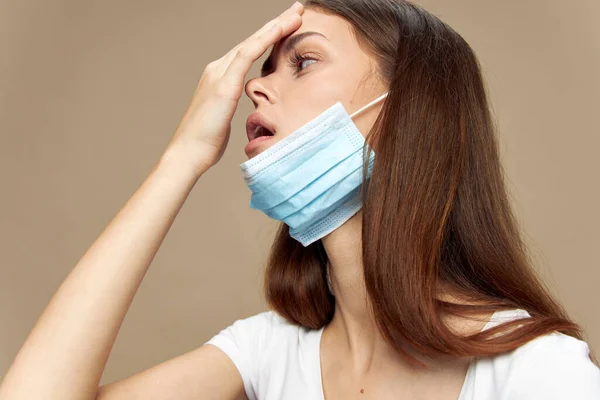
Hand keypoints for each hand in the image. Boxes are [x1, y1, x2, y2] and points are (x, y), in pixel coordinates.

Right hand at [163, 1, 303, 173]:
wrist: (188, 152)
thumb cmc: (205, 142)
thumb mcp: (224, 119)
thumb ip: (233, 107)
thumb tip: (247, 111)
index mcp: (220, 77)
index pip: (249, 50)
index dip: (270, 36)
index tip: (289, 26)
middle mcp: (217, 69)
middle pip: (252, 40)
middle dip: (276, 23)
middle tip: (297, 9)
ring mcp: (218, 73)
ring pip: (252, 42)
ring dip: (276, 26)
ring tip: (296, 13)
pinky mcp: (223, 83)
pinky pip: (247, 54)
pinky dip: (265, 39)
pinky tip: (281, 28)